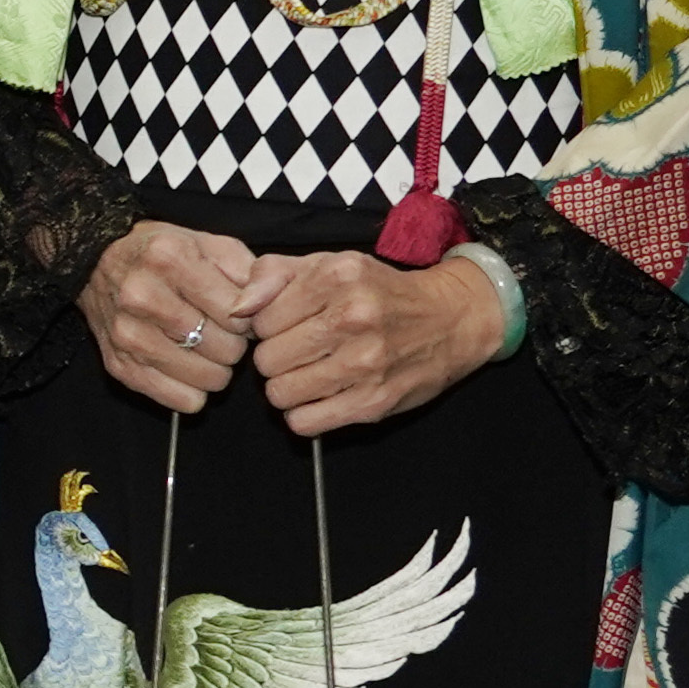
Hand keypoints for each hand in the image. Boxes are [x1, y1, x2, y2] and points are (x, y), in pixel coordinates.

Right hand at [79, 220, 266, 413]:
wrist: (96, 264)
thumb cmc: (163, 254)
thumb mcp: (210, 245)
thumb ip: (250, 271)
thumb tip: (261, 309)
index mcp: (169, 259)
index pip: (237, 312)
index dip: (249, 317)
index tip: (238, 313)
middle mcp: (142, 296)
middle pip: (224, 348)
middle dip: (233, 344)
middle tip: (221, 332)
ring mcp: (127, 334)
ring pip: (207, 378)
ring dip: (217, 369)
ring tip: (206, 349)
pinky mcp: (119, 366)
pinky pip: (180, 400)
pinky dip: (194, 391)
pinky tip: (188, 368)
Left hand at [247, 248, 504, 435]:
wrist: (450, 319)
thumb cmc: (377, 291)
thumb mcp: (327, 264)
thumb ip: (272, 275)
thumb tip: (237, 308)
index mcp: (336, 277)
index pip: (260, 320)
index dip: (266, 327)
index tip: (288, 326)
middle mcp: (353, 317)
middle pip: (267, 360)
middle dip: (275, 359)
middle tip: (299, 352)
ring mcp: (366, 362)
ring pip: (281, 394)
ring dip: (287, 389)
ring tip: (308, 374)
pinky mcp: (374, 401)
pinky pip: (305, 423)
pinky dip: (303, 415)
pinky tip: (319, 398)